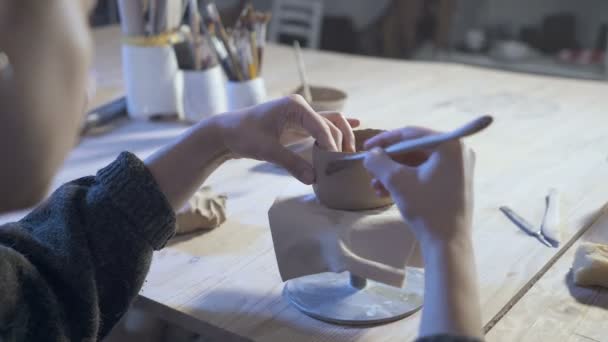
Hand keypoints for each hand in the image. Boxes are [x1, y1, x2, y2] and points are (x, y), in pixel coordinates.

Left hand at [216, 95, 359, 183]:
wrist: (228, 131)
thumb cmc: (243, 136)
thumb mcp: (266, 150)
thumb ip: (291, 163)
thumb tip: (313, 179)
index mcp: (295, 107)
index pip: (323, 126)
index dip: (331, 146)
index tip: (336, 164)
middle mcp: (302, 107)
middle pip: (333, 123)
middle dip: (341, 142)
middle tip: (344, 164)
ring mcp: (302, 114)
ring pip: (331, 123)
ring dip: (342, 136)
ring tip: (349, 155)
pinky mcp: (299, 124)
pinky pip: (323, 125)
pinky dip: (338, 128)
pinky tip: (357, 125)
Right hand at [363, 127, 474, 244]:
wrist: (447, 243)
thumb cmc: (426, 208)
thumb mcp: (397, 181)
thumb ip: (379, 162)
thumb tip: (370, 154)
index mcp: (450, 145)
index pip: (411, 133)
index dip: (385, 140)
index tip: (366, 147)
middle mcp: (458, 152)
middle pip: (414, 148)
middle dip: (389, 161)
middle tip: (370, 170)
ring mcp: (458, 168)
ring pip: (418, 163)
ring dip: (394, 173)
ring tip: (376, 187)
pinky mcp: (455, 182)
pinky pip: (426, 173)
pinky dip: (407, 180)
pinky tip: (387, 192)